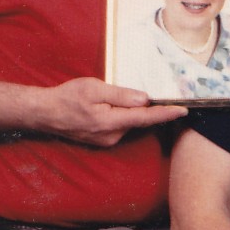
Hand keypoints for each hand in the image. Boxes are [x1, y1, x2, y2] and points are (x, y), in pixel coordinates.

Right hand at [32, 77, 186, 147]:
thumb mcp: (94, 88)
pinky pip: (121, 126)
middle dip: (152, 110)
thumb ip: (120, 95)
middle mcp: (111, 136)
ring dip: (136, 112)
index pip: (145, 118)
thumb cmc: (68, 97)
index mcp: (110, 122)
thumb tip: (145, 99)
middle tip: (164, 95)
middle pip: (140, 121)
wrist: (45, 113)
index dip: (166, 113)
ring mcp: (107, 140)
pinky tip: (118, 106)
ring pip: (130, 123)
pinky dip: (126, 116)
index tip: (184, 110)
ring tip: (129, 97)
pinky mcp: (103, 140)